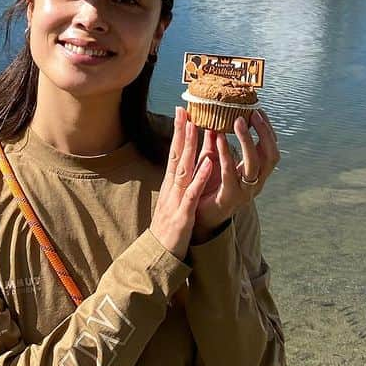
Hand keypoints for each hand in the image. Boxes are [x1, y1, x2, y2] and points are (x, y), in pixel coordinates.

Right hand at [149, 108, 214, 261]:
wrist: (158, 256)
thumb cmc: (170, 226)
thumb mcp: (175, 199)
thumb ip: (181, 181)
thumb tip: (187, 163)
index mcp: (171, 184)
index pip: (174, 153)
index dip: (178, 133)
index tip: (182, 112)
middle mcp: (171, 188)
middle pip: (176, 156)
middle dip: (181, 132)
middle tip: (184, 110)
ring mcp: (176, 200)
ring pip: (183, 170)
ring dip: (189, 148)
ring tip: (195, 127)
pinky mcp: (182, 215)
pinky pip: (192, 193)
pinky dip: (199, 178)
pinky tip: (207, 164)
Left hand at [190, 108, 279, 242]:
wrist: (199, 219)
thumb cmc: (209, 187)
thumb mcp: (214, 160)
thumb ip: (215, 141)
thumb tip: (213, 116)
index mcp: (257, 174)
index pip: (271, 149)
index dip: (268, 130)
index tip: (258, 111)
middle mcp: (256, 183)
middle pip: (270, 155)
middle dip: (264, 133)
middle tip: (252, 114)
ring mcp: (245, 192)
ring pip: (254, 164)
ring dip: (247, 141)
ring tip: (237, 121)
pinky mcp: (229, 198)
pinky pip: (230, 174)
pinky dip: (226, 154)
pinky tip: (219, 138)